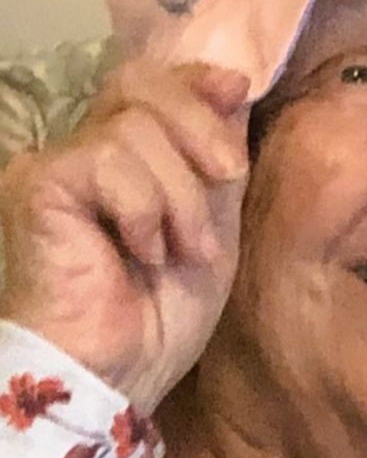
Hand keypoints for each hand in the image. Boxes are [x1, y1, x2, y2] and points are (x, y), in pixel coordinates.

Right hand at [0, 61, 249, 412]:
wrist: (120, 377)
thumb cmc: (164, 314)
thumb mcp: (215, 222)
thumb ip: (217, 155)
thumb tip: (231, 83)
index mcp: (125, 158)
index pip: (151, 83)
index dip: (196, 80)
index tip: (238, 91)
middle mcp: (81, 151)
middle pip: (139, 82)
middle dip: (200, 126)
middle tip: (227, 178)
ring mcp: (55, 167)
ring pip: (135, 128)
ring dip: (179, 195)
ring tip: (181, 250)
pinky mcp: (37, 187)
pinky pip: (106, 161)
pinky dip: (143, 209)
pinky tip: (142, 253)